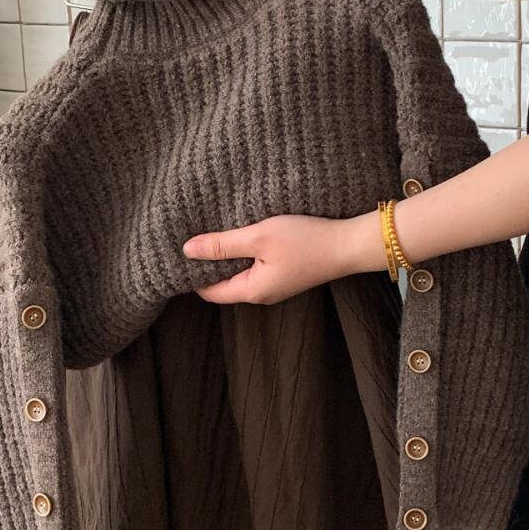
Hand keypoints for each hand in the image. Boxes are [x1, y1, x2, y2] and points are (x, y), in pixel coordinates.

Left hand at [182, 211, 385, 304]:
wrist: (348, 244)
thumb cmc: (305, 240)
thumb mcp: (259, 237)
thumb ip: (222, 245)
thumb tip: (186, 250)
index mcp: (252, 291)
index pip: (209, 291)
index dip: (192, 273)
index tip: (180, 252)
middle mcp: (262, 294)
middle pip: (223, 284)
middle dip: (208, 265)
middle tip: (193, 239)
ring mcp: (275, 286)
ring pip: (240, 275)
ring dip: (228, 258)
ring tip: (214, 235)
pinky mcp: (285, 275)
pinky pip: (255, 269)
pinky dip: (245, 255)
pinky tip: (242, 237)